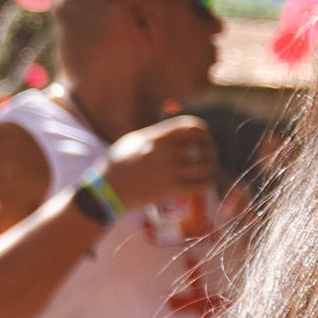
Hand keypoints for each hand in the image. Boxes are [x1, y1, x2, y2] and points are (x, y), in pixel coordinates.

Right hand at [100, 115, 214, 210]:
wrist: (107, 191)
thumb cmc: (117, 165)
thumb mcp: (133, 141)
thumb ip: (156, 134)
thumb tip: (176, 131)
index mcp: (157, 137)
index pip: (192, 126)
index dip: (203, 130)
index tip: (203, 137)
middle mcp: (167, 152)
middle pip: (204, 145)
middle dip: (210, 149)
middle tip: (209, 154)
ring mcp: (171, 171)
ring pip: (207, 165)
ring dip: (210, 166)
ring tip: (207, 168)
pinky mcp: (174, 190)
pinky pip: (203, 183)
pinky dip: (208, 181)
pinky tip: (205, 181)